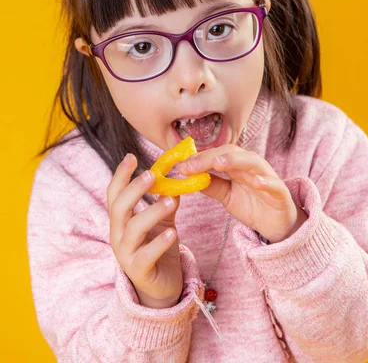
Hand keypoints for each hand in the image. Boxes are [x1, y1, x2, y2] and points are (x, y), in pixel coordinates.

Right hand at [107, 154, 182, 308]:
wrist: (161, 287)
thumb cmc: (158, 248)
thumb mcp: (162, 220)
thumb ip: (166, 200)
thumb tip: (176, 179)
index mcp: (122, 220)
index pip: (114, 194)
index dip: (120, 175)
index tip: (131, 157)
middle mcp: (118, 235)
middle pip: (119, 207)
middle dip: (134, 189)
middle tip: (152, 174)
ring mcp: (126, 254)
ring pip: (133, 229)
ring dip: (151, 212)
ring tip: (169, 201)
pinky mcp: (139, 271)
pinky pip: (147, 255)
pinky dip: (159, 243)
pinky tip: (173, 233)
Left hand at [178, 146, 307, 243]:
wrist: (277, 224)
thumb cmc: (252, 205)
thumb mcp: (227, 196)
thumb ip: (211, 185)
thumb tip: (188, 176)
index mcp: (237, 166)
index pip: (216, 155)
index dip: (199, 159)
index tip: (181, 167)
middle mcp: (251, 166)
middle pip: (231, 153)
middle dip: (210, 157)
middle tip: (192, 165)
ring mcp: (267, 177)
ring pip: (252, 161)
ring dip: (235, 160)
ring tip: (218, 163)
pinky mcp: (280, 192)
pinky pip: (273, 184)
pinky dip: (265, 181)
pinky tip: (255, 181)